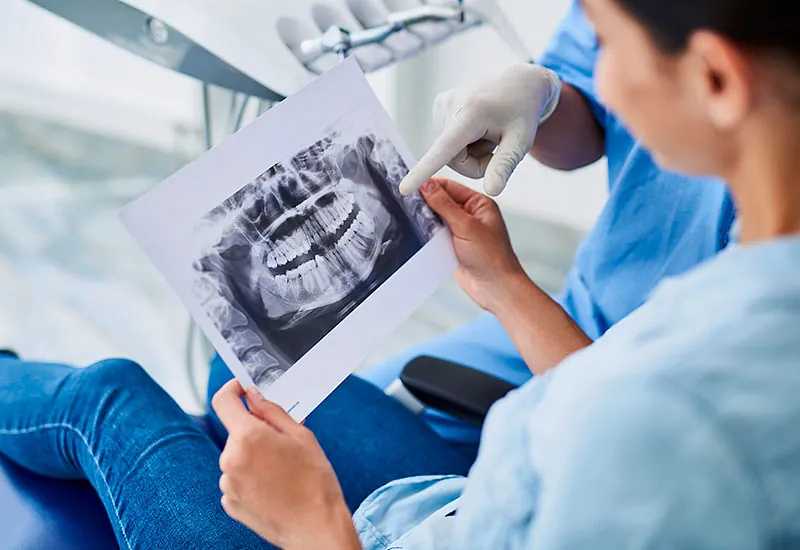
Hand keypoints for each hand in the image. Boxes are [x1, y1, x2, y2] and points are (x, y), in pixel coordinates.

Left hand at [212, 381, 359, 549]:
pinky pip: (236, 479)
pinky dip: (251, 477)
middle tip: (284, 442)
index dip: (232, 389)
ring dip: (254, 456)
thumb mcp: (301, 436)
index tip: (241, 388)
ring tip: (282, 471)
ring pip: (237, 456)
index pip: (224, 401)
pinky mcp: (230, 503)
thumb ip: (273, 411)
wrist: (316, 528)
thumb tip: (254, 397)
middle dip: (256, 431)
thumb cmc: (315, 482)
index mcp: (247, 438)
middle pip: (236, 432)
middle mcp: (230, 460)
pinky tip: (274, 487)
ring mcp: (227, 484)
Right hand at [400, 63, 561, 196]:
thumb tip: (491, 191)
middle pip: (452, 159)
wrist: (519, 81)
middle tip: (497, 149)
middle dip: (474, 164)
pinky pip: (446, 141)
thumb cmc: (524, 111)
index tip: (403, 188)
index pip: (444, 149)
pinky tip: (479, 126)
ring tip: (489, 133)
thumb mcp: (521, 141)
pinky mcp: (438, 105)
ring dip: (470, 153)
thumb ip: (504, 166)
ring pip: (448, 152)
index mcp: (471, 112)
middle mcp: (450, 104)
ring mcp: (441, 104)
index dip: (423, 171)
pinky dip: (464, 142)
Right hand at [422, 178, 527, 312]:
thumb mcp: (466, 227)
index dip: (430, 185)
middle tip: (406, 202)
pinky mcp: (453, 246)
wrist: (495, 290)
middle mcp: (470, 215)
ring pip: (436, 219)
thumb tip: (427, 185)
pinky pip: (435, 235)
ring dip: (425, 220)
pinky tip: (417, 234)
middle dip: (425, 203)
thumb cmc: (492, 259)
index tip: (410, 184)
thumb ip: (445, 205)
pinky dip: (426, 235)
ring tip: (410, 218)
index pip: (450, 187)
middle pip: (441, 201)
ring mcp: (461, 231)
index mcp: (479, 204)